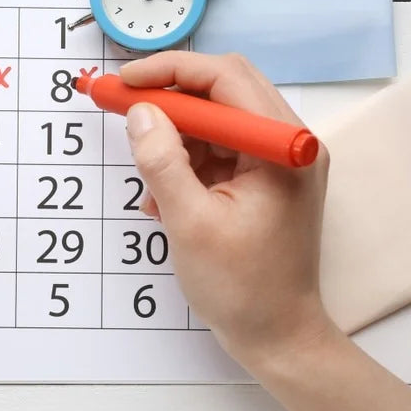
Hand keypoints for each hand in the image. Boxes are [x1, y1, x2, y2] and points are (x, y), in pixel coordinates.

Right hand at [119, 52, 332, 367]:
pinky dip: (184, 162)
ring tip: (149, 176)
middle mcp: (287, 143)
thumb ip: (162, 162)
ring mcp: (277, 161)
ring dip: (174, 137)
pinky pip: (216, 150)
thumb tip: (139, 113)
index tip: (123, 83)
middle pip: (222, 89)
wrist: (277, 338)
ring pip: (215, 119)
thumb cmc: (243, 289)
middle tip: (122, 106)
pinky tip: (163, 196)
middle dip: (168, 97)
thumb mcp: (190, 223)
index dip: (169, 73)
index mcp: (283, 148)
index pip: (225, 78)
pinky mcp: (262, 179)